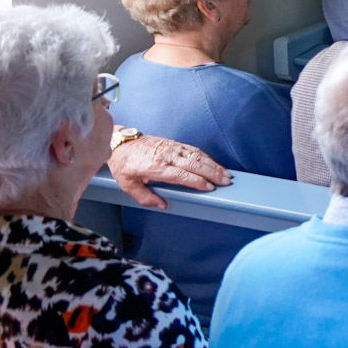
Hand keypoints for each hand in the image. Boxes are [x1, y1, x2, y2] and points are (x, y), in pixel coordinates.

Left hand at [106, 135, 229, 210]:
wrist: (121, 142)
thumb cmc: (124, 164)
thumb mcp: (127, 185)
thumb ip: (145, 197)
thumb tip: (162, 205)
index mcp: (155, 167)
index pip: (181, 174)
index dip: (196, 181)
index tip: (209, 188)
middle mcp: (166, 155)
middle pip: (194, 164)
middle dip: (212, 173)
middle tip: (226, 181)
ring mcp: (172, 148)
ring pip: (197, 155)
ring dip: (213, 165)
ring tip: (226, 174)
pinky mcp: (174, 143)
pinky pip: (194, 150)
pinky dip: (207, 157)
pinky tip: (214, 164)